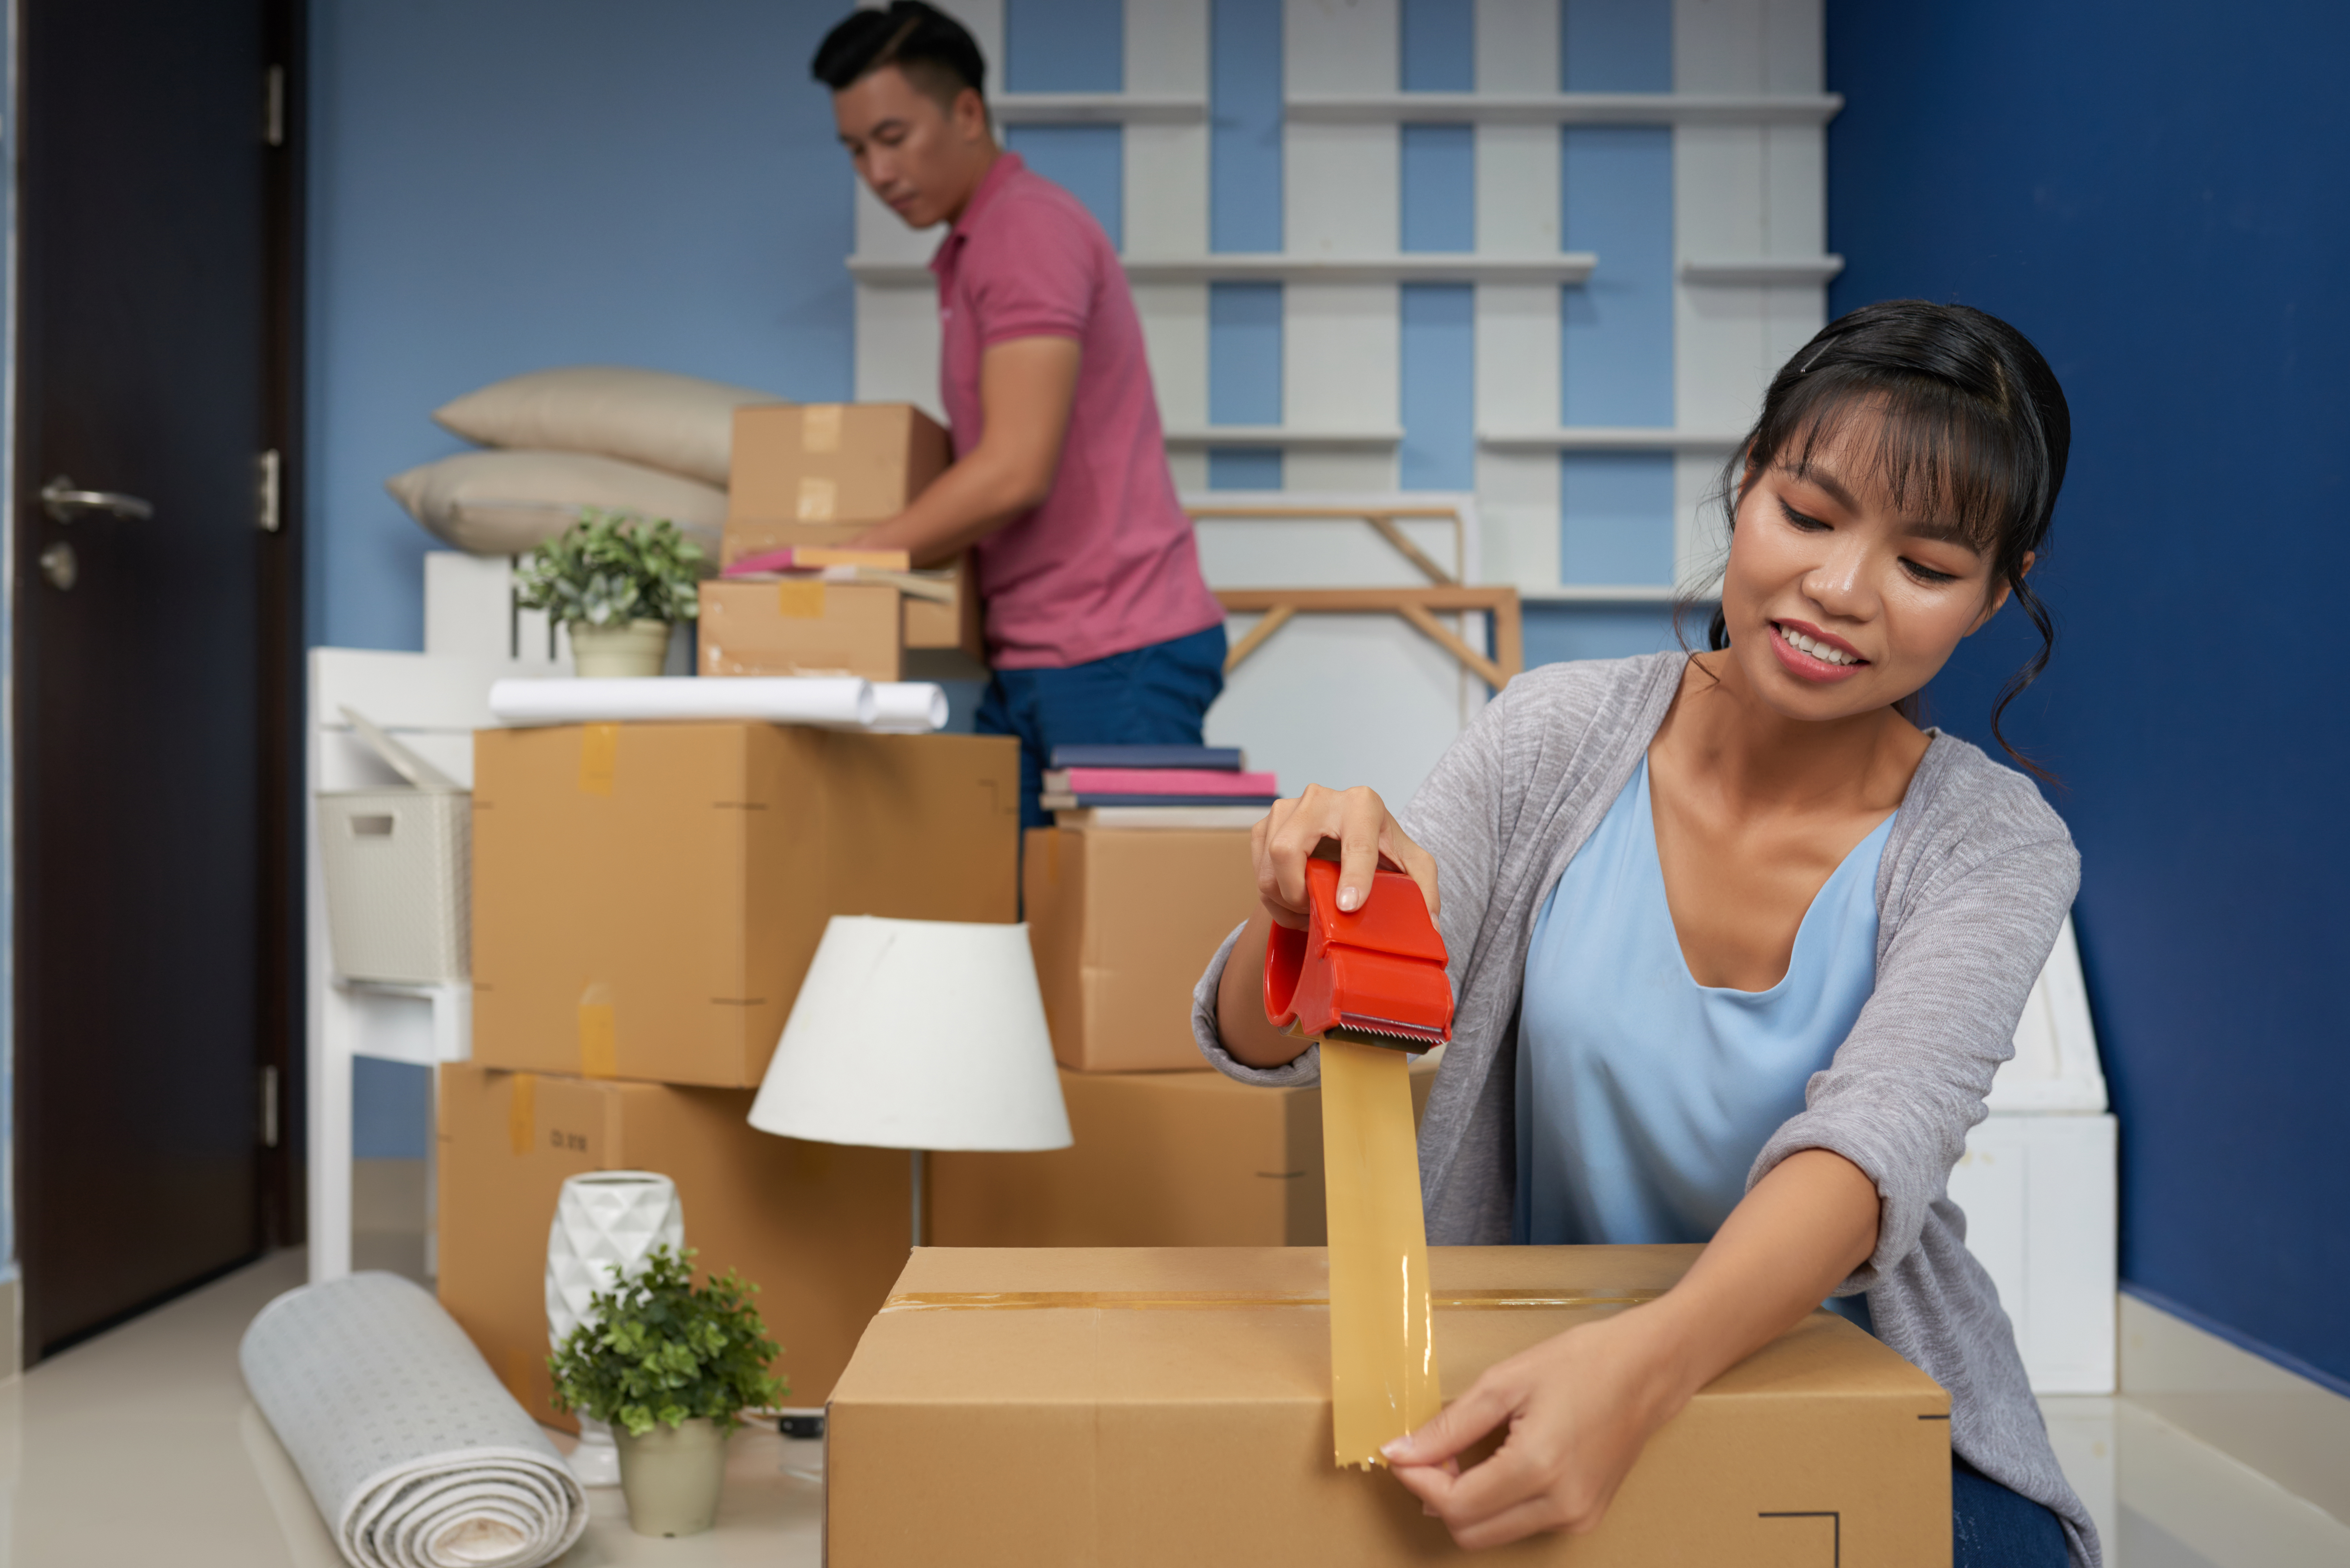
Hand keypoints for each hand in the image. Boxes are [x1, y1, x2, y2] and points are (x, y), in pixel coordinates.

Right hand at [1251, 784, 1439, 930]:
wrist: (1349, 833)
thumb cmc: (1381, 849)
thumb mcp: (1413, 866)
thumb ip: (1425, 892)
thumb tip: (1428, 926)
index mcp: (1362, 804)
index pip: (1355, 843)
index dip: (1352, 877)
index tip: (1348, 906)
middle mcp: (1321, 797)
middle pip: (1288, 849)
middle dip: (1298, 893)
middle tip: (1317, 911)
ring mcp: (1288, 806)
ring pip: (1268, 862)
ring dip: (1284, 898)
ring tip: (1308, 908)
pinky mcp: (1267, 823)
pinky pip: (1256, 867)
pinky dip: (1272, 894)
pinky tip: (1294, 898)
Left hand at [1384, 1310, 1686, 1549]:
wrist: (1647, 1369)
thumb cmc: (1581, 1363)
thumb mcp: (1504, 1382)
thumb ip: (1449, 1426)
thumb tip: (1400, 1452)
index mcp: (1539, 1468)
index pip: (1455, 1504)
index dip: (1417, 1480)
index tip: (1401, 1452)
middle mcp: (1562, 1506)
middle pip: (1470, 1532)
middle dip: (1438, 1495)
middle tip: (1431, 1451)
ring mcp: (1577, 1518)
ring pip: (1493, 1534)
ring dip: (1465, 1502)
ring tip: (1465, 1453)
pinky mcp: (1586, 1517)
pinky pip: (1522, 1525)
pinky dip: (1496, 1503)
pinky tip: (1497, 1463)